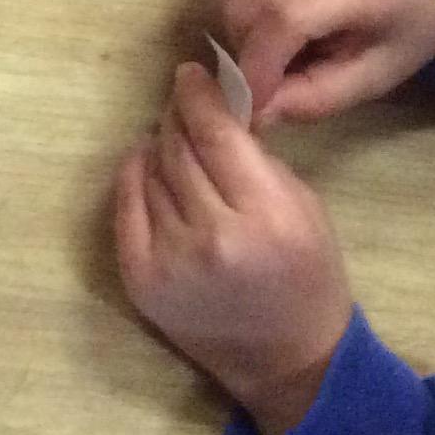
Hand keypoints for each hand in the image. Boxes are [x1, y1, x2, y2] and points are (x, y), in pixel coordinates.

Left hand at [113, 63, 354, 434]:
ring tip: (174, 139)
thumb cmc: (308, 276)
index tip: (190, 73)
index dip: (199, 94)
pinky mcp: (140, 277)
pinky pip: (127, 203)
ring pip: (150, 169)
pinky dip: (136, 175)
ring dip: (160, 146)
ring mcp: (170, 259)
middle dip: (179, 115)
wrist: (290, 361)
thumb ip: (255, 158)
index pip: (215, 133)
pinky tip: (149, 165)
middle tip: (183, 101)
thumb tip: (211, 108)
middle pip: (178, 147)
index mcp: (263, 215)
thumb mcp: (303, 207)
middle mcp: (212, 235)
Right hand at [205, 0, 434, 124]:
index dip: (257, 64)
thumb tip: (253, 113)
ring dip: (232, 23)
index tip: (251, 103)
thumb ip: (315, 98)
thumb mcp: (372, 79)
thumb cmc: (396, 33)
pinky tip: (257, 3)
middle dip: (244, 50)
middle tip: (269, 70)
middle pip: (245, 3)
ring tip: (269, 36)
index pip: (284, 17)